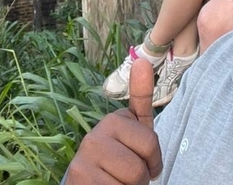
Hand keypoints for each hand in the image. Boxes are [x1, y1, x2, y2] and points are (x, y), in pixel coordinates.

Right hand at [64, 59, 161, 183]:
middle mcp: (94, 136)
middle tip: (127, 177)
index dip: (153, 162)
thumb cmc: (118, 161)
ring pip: (130, 182)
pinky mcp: (79, 179)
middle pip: (140, 167)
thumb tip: (143, 60)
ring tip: (116, 183)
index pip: (150, 143)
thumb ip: (141, 99)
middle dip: (141, 179)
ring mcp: (84, 159)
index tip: (143, 161)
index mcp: (113, 121)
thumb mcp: (134, 131)